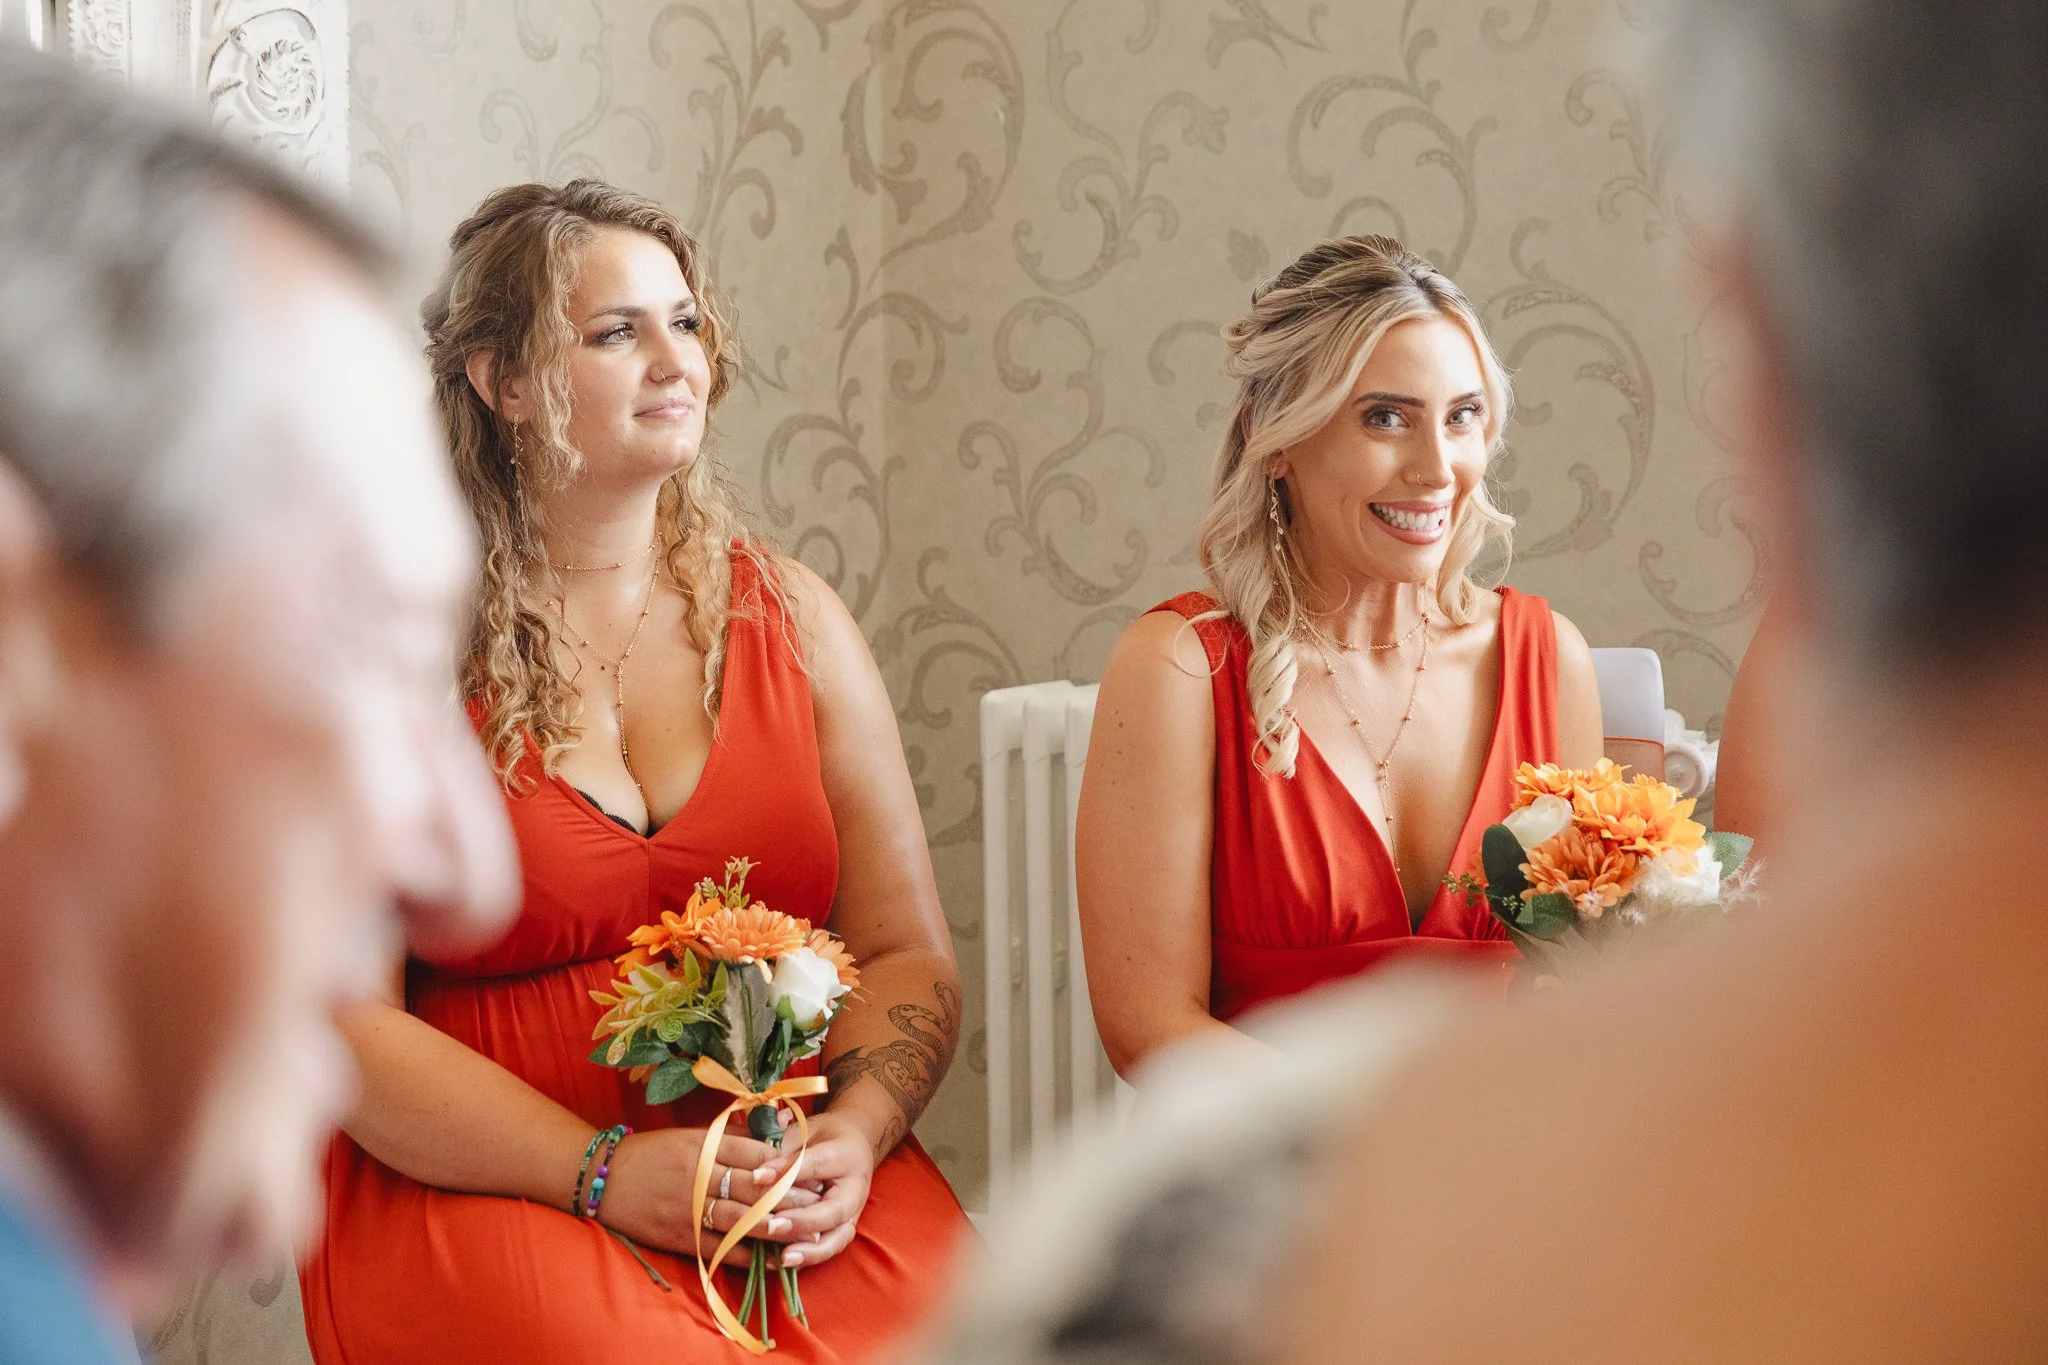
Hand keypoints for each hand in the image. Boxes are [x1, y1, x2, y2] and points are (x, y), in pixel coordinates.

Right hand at [597, 1127, 821, 1264]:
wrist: (603, 1179)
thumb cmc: (652, 1152)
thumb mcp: (691, 1135)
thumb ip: (733, 1136)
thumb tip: (779, 1129)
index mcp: (703, 1145)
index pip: (754, 1153)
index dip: (786, 1162)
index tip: (812, 1168)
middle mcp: (699, 1175)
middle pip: (754, 1186)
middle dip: (790, 1194)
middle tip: (820, 1199)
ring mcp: (689, 1208)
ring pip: (741, 1218)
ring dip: (776, 1225)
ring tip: (806, 1228)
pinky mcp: (680, 1237)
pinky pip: (720, 1249)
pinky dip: (749, 1255)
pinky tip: (773, 1258)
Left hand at [742, 1111, 875, 1270]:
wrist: (854, 1144)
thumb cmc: (822, 1137)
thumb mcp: (804, 1132)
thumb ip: (784, 1149)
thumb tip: (757, 1173)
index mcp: (846, 1155)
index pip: (817, 1164)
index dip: (787, 1171)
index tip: (756, 1176)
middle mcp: (855, 1189)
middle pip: (834, 1211)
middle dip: (802, 1221)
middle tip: (772, 1226)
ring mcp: (853, 1214)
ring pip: (838, 1238)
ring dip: (810, 1250)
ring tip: (784, 1257)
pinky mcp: (844, 1230)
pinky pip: (829, 1249)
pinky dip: (808, 1259)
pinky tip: (781, 1263)